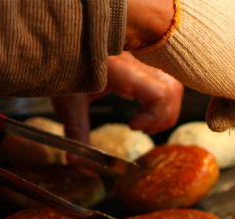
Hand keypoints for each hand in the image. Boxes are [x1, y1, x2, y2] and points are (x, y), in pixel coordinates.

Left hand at [51, 52, 183, 143]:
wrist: (61, 41)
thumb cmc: (63, 68)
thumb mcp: (68, 101)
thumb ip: (76, 132)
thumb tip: (77, 161)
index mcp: (119, 68)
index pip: (158, 93)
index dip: (154, 116)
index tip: (133, 127)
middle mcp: (136, 61)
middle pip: (172, 90)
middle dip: (163, 117)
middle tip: (140, 129)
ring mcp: (142, 59)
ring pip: (173, 85)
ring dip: (165, 110)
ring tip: (145, 123)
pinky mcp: (142, 61)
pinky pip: (165, 80)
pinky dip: (162, 100)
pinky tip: (143, 110)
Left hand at [131, 0, 234, 129]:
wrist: (149, 10)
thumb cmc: (203, 47)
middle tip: (222, 121)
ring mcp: (218, 17)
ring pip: (227, 59)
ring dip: (218, 90)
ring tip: (205, 112)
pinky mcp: (192, 19)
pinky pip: (204, 48)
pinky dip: (199, 69)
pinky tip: (186, 79)